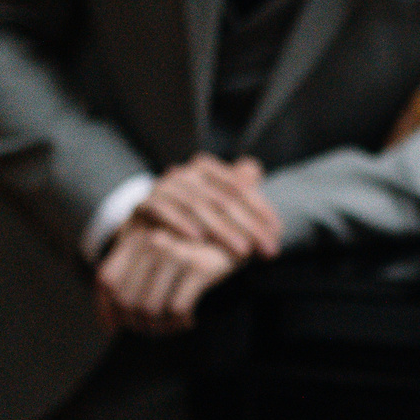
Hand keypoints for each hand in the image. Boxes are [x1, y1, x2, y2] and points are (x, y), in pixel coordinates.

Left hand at [95, 223, 243, 335]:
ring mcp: (175, 252)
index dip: (106, 309)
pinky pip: (177, 309)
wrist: (243, 234)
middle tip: (154, 329)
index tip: (114, 328)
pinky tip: (190, 319)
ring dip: (161, 327)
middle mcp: (152, 241)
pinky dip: (181, 322)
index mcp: (138, 235)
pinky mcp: (199, 267)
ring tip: (173, 326)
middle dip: (138, 323)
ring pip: (150, 309)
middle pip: (126, 300)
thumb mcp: (162, 253)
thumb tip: (110, 323)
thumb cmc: (197, 248)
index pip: (106, 280)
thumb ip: (132, 278)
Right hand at [133, 154, 281, 261]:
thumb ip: (237, 191)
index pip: (239, 187)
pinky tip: (198, 240)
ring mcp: (162, 188)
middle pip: (222, 198)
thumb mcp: (217, 209)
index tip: (276, 233)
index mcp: (205, 170)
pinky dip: (181, 223)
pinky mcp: (143, 204)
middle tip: (267, 249)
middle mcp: (184, 174)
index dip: (260, 210)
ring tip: (242, 251)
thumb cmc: (191, 224)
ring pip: (197, 205)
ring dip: (222, 229)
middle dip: (249, 226)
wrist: (145, 237)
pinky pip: (163, 210)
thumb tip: (255, 168)